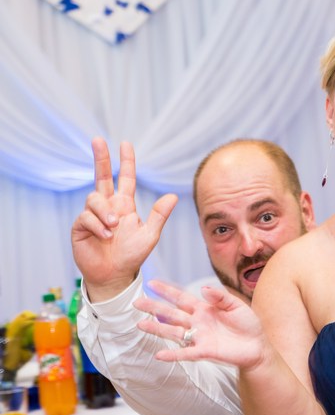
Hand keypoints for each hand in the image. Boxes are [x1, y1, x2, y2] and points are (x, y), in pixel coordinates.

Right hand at [71, 137, 177, 301]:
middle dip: (101, 158)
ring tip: (113, 228)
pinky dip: (97, 225)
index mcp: (125, 205)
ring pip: (93, 198)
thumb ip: (159, 215)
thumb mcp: (150, 234)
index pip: (126, 178)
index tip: (125, 144)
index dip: (126, 161)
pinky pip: (86, 217)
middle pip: (102, 176)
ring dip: (104, 212)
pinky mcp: (80, 227)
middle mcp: (108, 206)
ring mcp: (93, 216)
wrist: (115, 275)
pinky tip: (105, 237)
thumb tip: (173, 195)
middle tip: (98, 140)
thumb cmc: (132, 255)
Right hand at [134, 280, 266, 370]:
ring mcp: (199, 337)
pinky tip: (159, 355)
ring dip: (157, 329)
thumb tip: (203, 288)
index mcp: (204, 308)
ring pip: (174, 332)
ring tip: (140, 324)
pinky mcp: (204, 351)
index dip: (167, 290)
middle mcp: (197, 322)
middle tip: (136, 302)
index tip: (151, 282)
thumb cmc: (247, 323)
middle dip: (154, 307)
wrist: (257, 345)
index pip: (181, 297)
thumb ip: (220, 297)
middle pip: (172, 313)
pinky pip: (186, 353)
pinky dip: (173, 354)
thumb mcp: (236, 305)